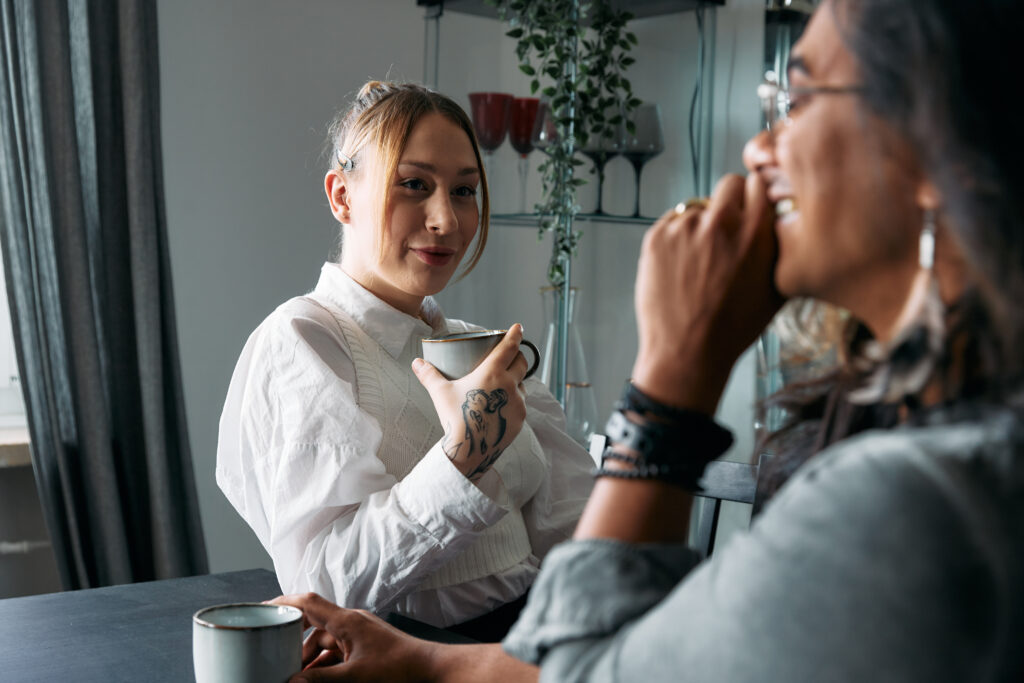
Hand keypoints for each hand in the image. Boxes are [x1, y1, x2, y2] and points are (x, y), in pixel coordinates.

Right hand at [270, 593, 436, 681]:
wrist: (429, 668)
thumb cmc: (399, 668)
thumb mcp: (355, 677)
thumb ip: (321, 679)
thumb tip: (292, 681)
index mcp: (347, 621)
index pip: (307, 602)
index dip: (282, 603)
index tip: (262, 609)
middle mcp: (351, 622)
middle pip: (313, 621)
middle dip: (293, 638)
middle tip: (275, 652)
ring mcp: (359, 633)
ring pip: (324, 639)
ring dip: (309, 656)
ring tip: (296, 675)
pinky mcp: (365, 645)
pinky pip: (337, 649)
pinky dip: (324, 663)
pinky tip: (316, 678)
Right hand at [413, 324, 529, 480]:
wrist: (468, 449)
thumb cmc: (454, 417)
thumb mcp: (440, 393)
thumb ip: (429, 375)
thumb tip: (416, 362)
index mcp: (492, 373)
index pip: (509, 348)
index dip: (515, 335)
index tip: (519, 327)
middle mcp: (509, 385)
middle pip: (521, 364)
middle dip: (518, 356)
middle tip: (511, 354)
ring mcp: (518, 403)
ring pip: (522, 385)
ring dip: (516, 380)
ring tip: (504, 383)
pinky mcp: (520, 419)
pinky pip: (520, 404)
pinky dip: (514, 400)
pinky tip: (503, 405)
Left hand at [632, 173, 782, 414]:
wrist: (687, 353)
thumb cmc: (734, 328)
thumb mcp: (776, 289)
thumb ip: (781, 248)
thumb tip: (784, 219)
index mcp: (756, 233)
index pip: (759, 183)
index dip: (757, 197)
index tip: (753, 211)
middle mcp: (720, 223)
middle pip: (729, 184)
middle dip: (731, 202)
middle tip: (727, 230)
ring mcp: (684, 228)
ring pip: (698, 207)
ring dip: (702, 225)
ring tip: (701, 263)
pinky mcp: (656, 237)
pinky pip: (673, 222)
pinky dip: (677, 237)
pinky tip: (682, 268)